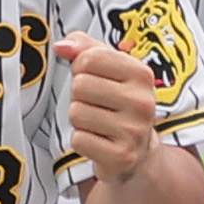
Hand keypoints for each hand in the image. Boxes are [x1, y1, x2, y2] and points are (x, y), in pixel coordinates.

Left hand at [59, 36, 159, 183]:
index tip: (93, 80)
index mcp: (141, 74)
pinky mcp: (121, 156)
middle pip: (80, 85)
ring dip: (79, 120)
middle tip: (96, 105)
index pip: (89, 58)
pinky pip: (78, 140)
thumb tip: (61, 46)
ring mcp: (134, 131)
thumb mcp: (109, 69)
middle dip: (79, 96)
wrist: (139, 152)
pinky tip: (99, 141)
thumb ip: (84, 48)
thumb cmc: (118, 104)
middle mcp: (142, 101)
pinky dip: (81, 141)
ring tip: (98, 124)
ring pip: (76, 113)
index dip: (81, 69)